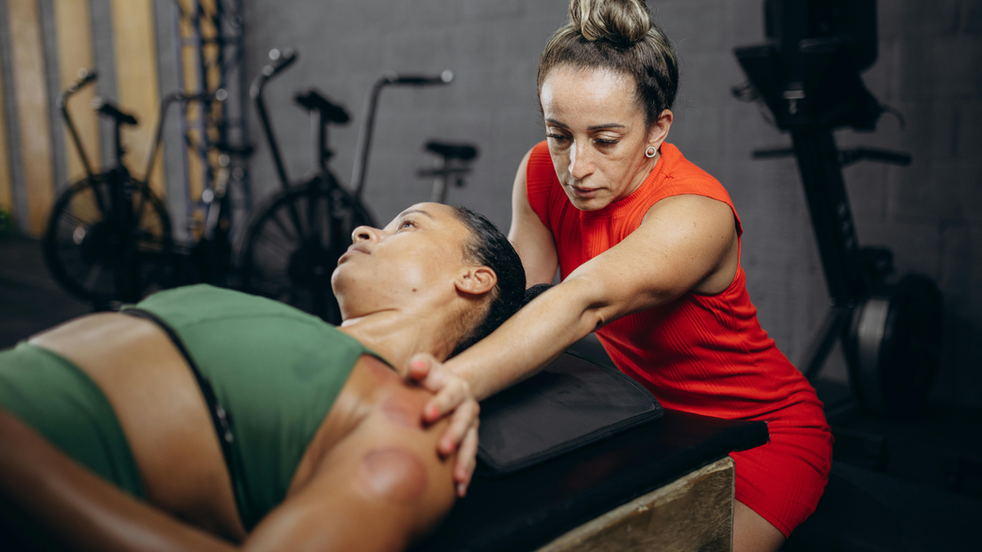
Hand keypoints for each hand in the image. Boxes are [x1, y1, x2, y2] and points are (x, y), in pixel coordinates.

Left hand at [407, 353, 478, 497]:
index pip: (451, 395)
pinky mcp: (467, 442)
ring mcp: (470, 426)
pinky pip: (470, 459)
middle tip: (442, 449)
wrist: (438, 388)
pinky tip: (459, 490)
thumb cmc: (424, 378)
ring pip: (470, 444)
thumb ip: (419, 365)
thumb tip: (415, 367)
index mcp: (457, 387)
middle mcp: (467, 407)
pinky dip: (466, 473)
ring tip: (457, 477)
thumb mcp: (421, 366)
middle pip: (464, 422)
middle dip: (455, 436)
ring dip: (464, 460)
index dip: (440, 405)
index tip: (426, 415)